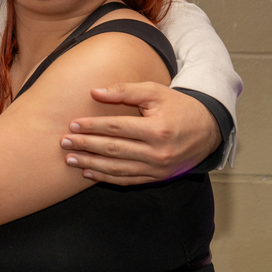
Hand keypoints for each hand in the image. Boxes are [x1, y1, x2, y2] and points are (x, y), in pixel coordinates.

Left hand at [60, 82, 219, 184]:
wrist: (208, 129)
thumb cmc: (177, 106)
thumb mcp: (154, 91)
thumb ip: (124, 90)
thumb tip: (94, 92)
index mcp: (157, 129)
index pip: (116, 128)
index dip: (92, 126)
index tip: (73, 124)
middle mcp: (157, 152)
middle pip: (113, 150)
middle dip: (86, 146)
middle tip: (64, 143)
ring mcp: (158, 169)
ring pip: (118, 169)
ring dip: (91, 165)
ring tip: (70, 160)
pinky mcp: (157, 177)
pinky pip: (128, 180)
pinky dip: (107, 178)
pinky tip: (89, 173)